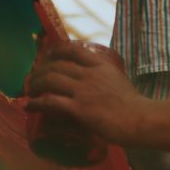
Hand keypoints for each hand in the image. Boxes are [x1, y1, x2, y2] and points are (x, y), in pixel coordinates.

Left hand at [25, 42, 142, 152]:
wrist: (139, 119)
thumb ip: (102, 76)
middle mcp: (89, 74)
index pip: (73, 49)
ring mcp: (83, 91)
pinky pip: (50, 102)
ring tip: (30, 91)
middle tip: (33, 78)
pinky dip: (36, 103)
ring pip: (50, 80)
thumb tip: (90, 80)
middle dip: (39, 71)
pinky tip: (30, 106)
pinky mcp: (79, 109)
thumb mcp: (117, 79)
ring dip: (35, 85)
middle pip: (56, 65)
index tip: (47, 56)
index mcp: (100, 65)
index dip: (55, 51)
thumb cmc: (133, 104)